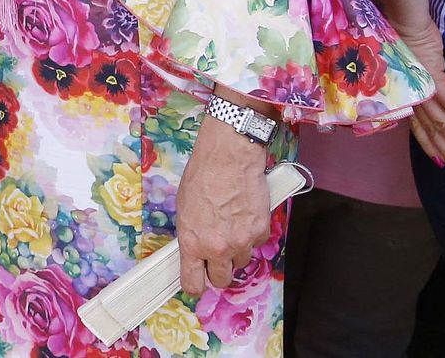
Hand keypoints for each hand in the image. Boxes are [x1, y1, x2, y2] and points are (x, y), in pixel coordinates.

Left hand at [175, 114, 270, 294]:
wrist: (228, 157)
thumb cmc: (202, 176)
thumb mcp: (184, 208)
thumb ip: (191, 235)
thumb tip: (193, 251)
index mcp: (192, 242)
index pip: (193, 283)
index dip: (195, 286)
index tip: (196, 283)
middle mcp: (217, 248)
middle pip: (221, 280)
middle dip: (218, 271)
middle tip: (216, 256)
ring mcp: (241, 242)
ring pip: (240, 262)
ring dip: (235, 251)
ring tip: (230, 226)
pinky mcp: (260, 232)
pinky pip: (255, 244)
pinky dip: (250, 234)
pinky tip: (243, 215)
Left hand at [392, 17, 444, 174]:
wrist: (402, 18)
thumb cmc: (404, 36)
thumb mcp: (407, 65)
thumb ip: (414, 82)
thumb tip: (424, 90)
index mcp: (406, 95)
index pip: (418, 127)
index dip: (431, 146)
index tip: (444, 163)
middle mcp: (411, 97)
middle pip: (432, 131)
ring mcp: (421, 89)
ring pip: (443, 124)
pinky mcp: (433, 78)